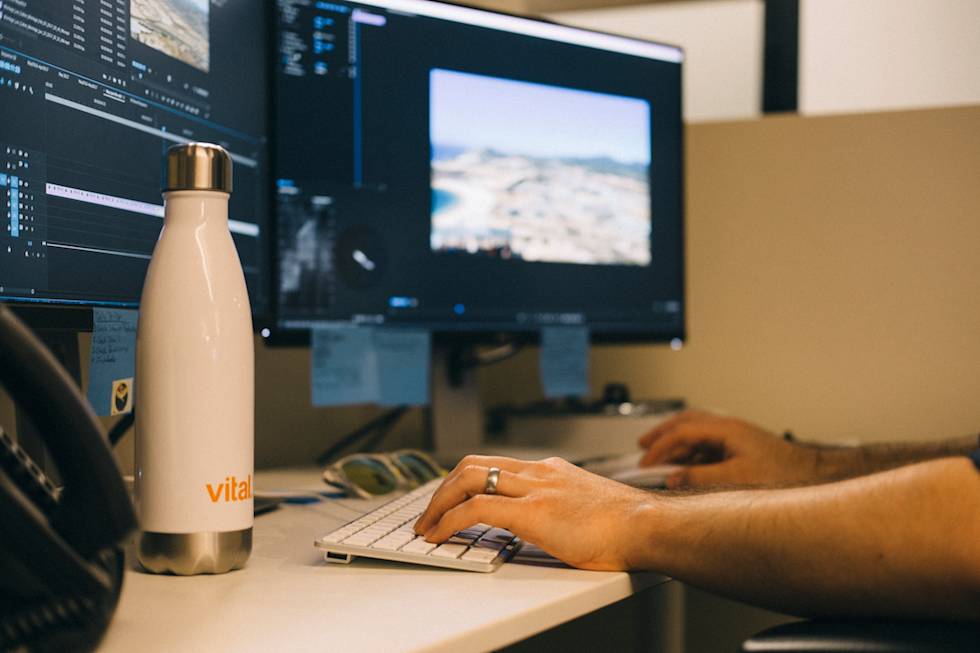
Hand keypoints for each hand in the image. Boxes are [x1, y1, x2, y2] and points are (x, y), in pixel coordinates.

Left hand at [413, 455, 654, 570]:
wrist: (647, 525)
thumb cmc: (628, 525)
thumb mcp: (586, 508)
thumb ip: (564, 509)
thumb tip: (552, 526)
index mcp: (550, 472)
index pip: (494, 465)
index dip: (464, 481)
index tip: (450, 498)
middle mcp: (538, 473)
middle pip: (473, 465)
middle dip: (443, 488)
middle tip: (428, 513)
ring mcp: (534, 489)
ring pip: (468, 480)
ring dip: (438, 503)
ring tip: (426, 525)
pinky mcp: (532, 512)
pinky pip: (476, 510)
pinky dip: (449, 521)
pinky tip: (439, 536)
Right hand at [638, 410, 817, 487]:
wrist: (815, 475)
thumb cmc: (783, 475)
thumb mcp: (737, 479)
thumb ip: (700, 477)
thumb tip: (672, 477)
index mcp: (726, 430)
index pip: (682, 432)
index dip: (660, 447)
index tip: (645, 463)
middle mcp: (729, 428)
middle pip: (686, 422)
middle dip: (662, 434)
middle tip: (643, 446)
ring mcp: (735, 436)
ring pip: (696, 430)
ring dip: (675, 440)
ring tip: (659, 452)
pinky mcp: (741, 447)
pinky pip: (706, 443)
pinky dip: (689, 451)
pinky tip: (685, 465)